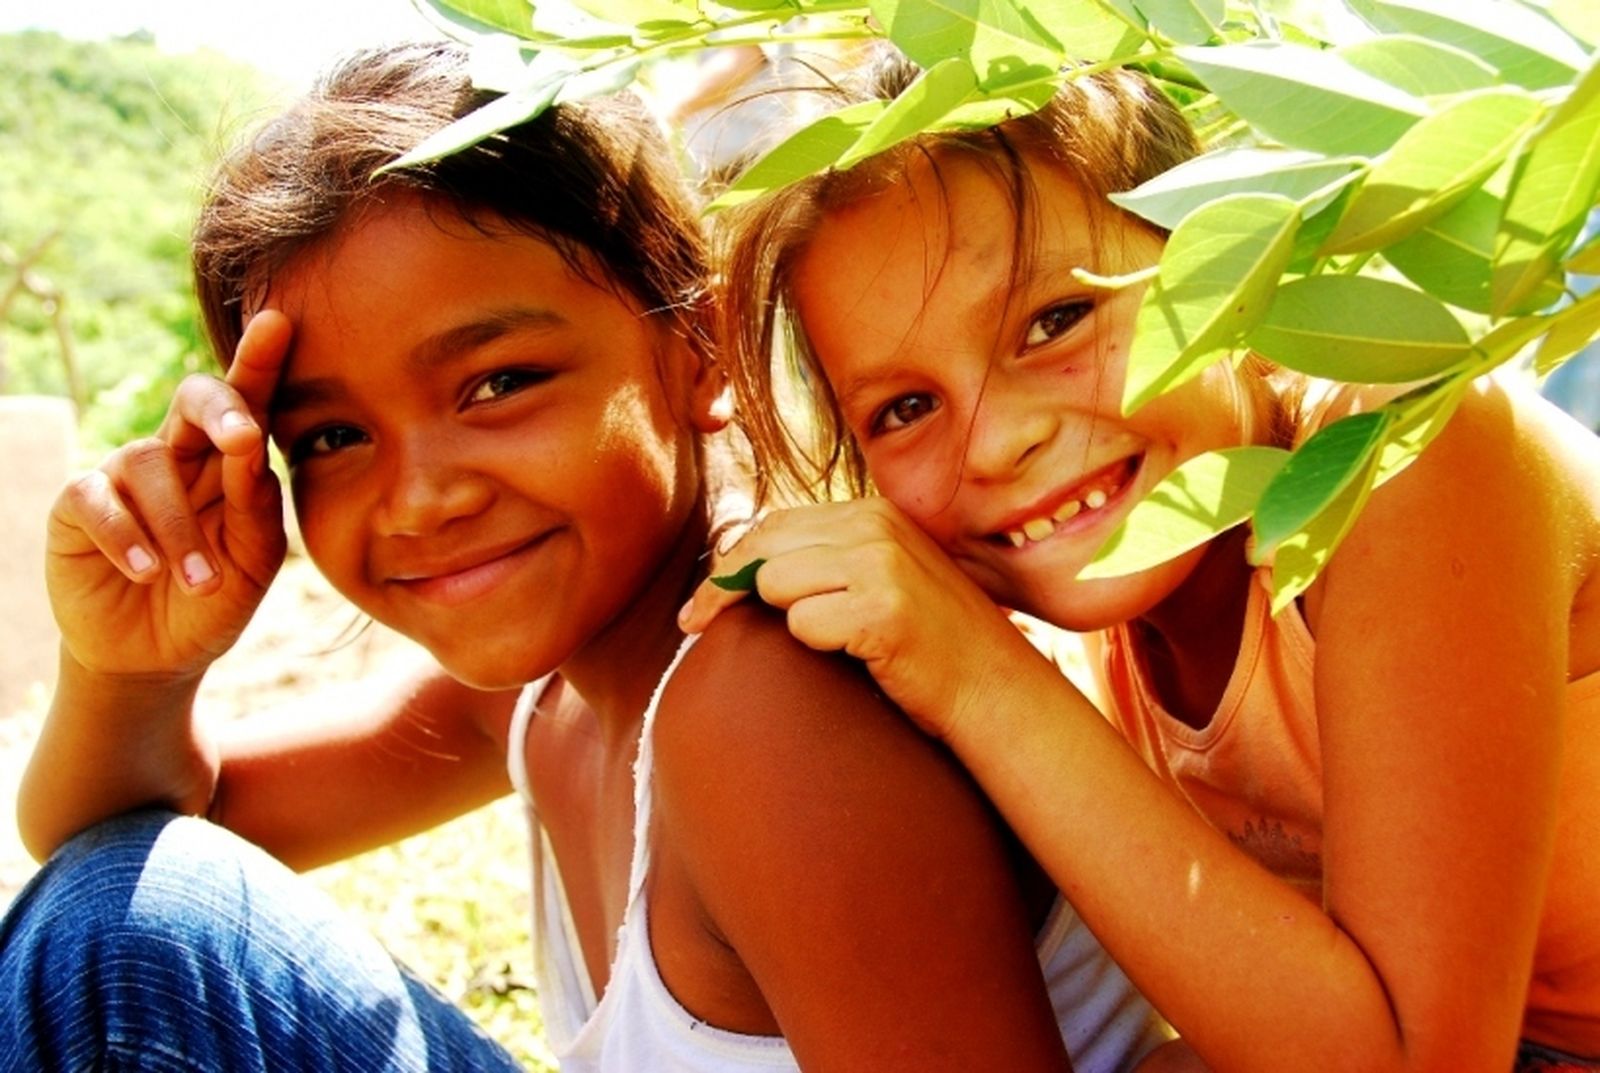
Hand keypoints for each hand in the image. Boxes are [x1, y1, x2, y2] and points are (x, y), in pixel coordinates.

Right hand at [46, 311, 292, 679]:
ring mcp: (124, 475)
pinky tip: (144, 571)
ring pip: (150, 464)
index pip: (247, 403)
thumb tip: (252, 449)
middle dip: (220, 408)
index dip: (260, 362)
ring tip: (198, 582)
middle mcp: (177, 455)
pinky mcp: (77, 504)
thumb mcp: (251, 562)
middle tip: (243, 438)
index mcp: (227, 462)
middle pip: (193, 400)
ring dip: (179, 530)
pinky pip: (97, 498)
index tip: (280, 323)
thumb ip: (255, 506)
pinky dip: (125, 535)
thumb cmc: (213, 600)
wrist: (155, 657)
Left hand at [679, 497, 1046, 741]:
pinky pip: (803, 624)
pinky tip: (856, 656)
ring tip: (830, 642)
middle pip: (763, 548)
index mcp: (872, 512)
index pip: (774, 524)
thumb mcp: (884, 578)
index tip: (701, 603)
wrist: (995, 687)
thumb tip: (741, 568)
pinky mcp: (883, 609)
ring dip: (786, 620)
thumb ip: (828, 560)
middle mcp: (875, 526)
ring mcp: (881, 563)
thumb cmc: (930, 644)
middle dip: (722, 589)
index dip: (730, 563)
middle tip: (695, 625)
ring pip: (775, 584)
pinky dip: (815, 646)